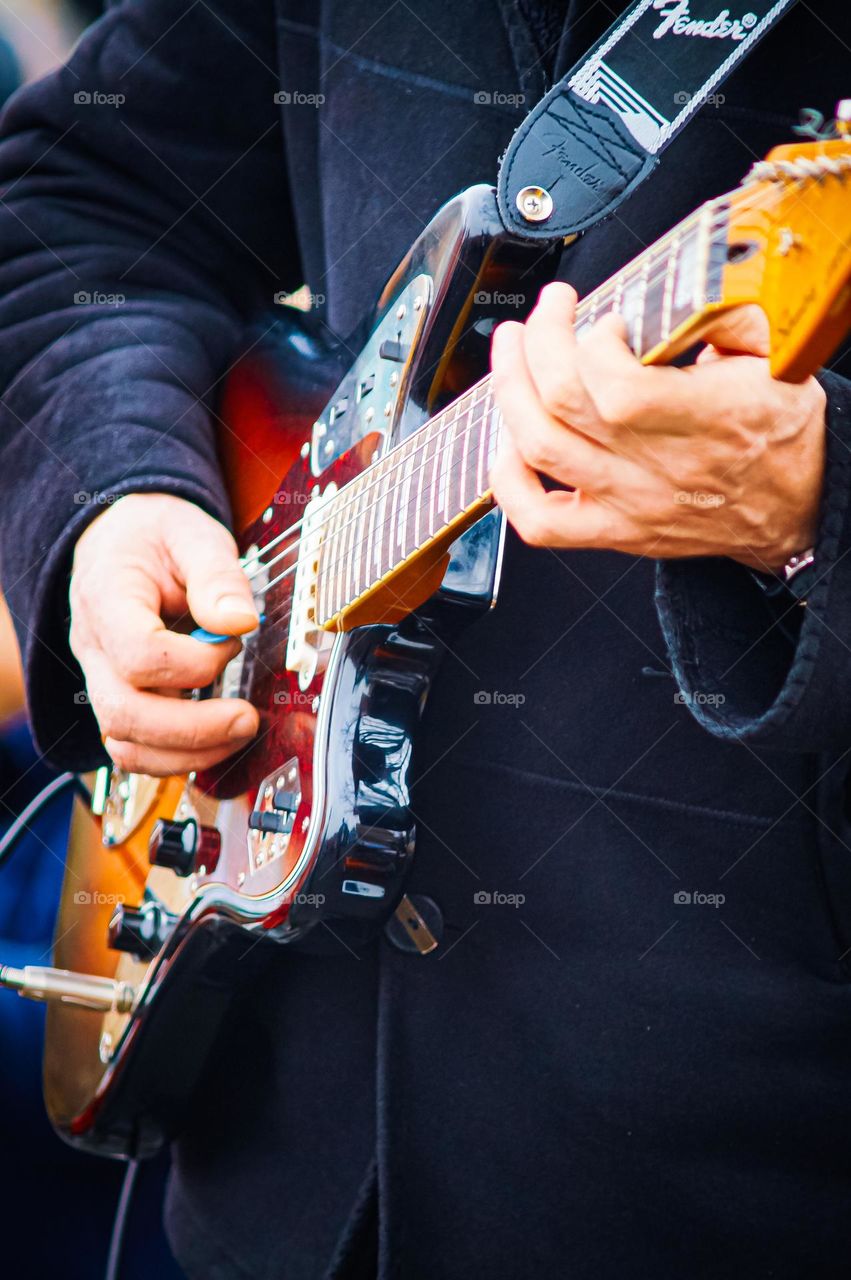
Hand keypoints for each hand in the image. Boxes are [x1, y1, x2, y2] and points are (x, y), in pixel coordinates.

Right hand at [70, 493, 259, 775]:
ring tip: (238, 732)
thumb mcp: (191, 534)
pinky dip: (178, 757)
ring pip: (125, 745)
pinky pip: (135, 748)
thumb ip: (217, 575)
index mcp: (106, 599)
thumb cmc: (154, 537)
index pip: (137, 653)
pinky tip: (218, 738)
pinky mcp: (119, 700)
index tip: (231, 643)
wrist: (119, 541)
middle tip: (247, 718)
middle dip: (193, 729)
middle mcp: (94, 649)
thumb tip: (241, 622)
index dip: (193, 662)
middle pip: (124, 714)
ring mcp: (101, 681)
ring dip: (187, 753)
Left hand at [489, 283, 826, 571]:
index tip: (605, 319)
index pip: (619, 387)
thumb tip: (673, 294)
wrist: (794, 506)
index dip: (595, 343)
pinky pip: (539, 522)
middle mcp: (660, 466)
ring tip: (511, 352)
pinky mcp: (613, 531)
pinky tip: (508, 444)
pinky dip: (507, 483)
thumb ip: (726, 316)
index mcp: (707, 418)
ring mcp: (629, 503)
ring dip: (510, 389)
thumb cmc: (778, 431)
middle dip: (538, 340)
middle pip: (563, 403)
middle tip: (546, 311)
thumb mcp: (778, 359)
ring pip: (540, 447)